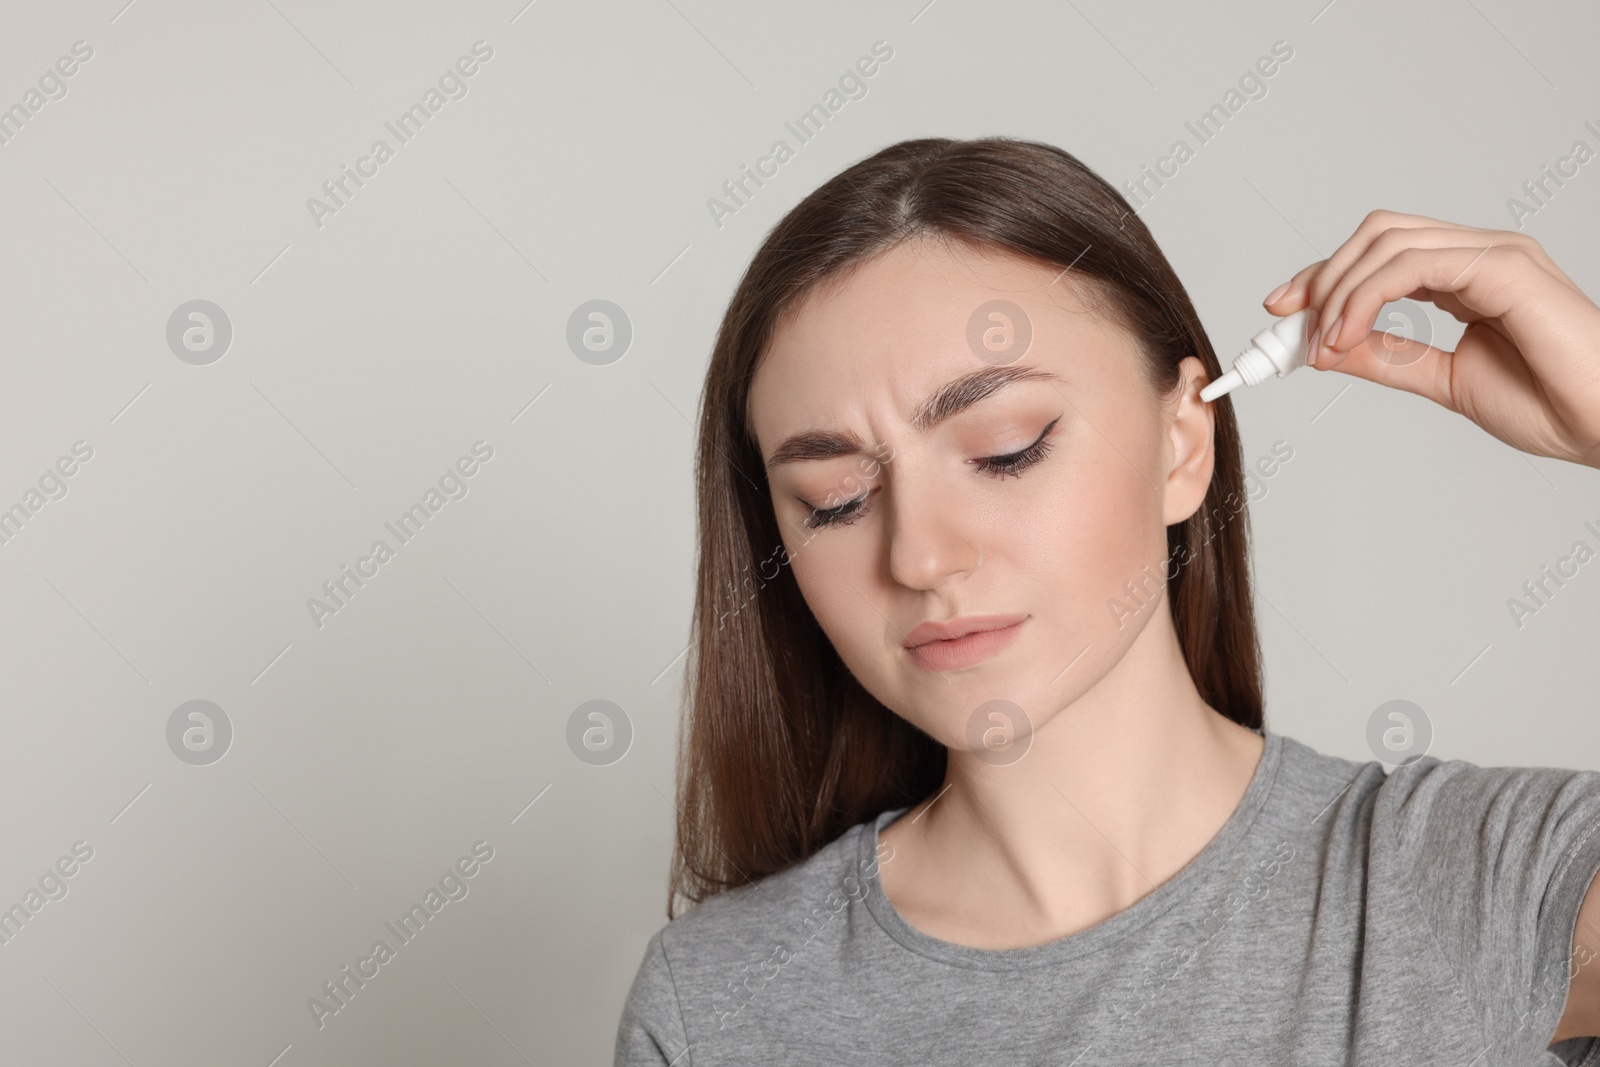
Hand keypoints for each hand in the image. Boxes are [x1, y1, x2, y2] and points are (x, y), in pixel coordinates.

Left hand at [1261, 209, 1599, 468]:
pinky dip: (1366, 296)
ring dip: (1338, 292)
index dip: (1325, 276)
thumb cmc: (1548, 405)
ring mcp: (1495, 254)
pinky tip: (1348, 334)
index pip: (1382, 252)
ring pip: (1388, 241)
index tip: (1282, 311)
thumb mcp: (1443, 380)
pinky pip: (1413, 264)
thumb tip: (1327, 347)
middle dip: (1322, 275)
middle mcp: (1481, 255)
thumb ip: (1388, 357)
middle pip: (1378, 233)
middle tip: (1289, 326)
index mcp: (1469, 276)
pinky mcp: (1505, 267)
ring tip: (1322, 344)